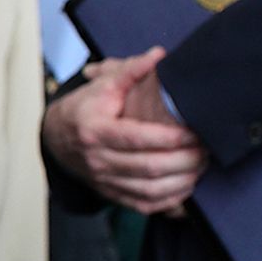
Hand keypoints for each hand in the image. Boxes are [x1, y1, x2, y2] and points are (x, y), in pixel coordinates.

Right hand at [42, 47, 207, 213]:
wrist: (55, 137)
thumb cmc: (84, 109)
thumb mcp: (102, 86)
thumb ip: (130, 71)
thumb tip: (158, 55)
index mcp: (94, 131)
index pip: (137, 138)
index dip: (170, 137)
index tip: (194, 132)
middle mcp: (97, 159)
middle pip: (149, 167)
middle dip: (185, 160)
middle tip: (206, 149)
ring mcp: (103, 180)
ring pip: (150, 189)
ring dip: (182, 181)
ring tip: (200, 166)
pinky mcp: (110, 193)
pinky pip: (144, 204)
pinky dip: (169, 200)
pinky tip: (185, 187)